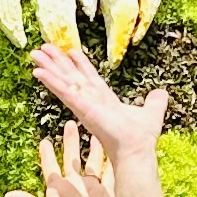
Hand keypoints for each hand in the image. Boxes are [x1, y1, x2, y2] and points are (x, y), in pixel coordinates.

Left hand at [5, 126, 115, 196]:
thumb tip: (9, 195)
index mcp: (58, 191)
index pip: (51, 167)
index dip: (47, 153)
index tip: (44, 139)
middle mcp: (75, 188)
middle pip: (73, 159)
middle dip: (72, 141)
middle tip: (71, 123)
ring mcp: (92, 191)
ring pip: (94, 162)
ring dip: (95, 148)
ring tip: (96, 131)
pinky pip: (111, 176)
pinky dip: (114, 163)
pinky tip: (118, 150)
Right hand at [30, 43, 166, 173]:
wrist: (136, 147)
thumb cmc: (140, 136)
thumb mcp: (152, 111)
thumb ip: (155, 101)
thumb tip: (161, 93)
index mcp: (104, 99)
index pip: (89, 77)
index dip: (80, 64)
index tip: (70, 51)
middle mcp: (90, 100)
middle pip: (71, 76)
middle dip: (57, 62)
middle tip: (43, 49)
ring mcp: (83, 103)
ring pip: (63, 80)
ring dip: (48, 67)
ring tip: (35, 54)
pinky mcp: (80, 106)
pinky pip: (63, 90)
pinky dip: (50, 80)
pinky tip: (38, 71)